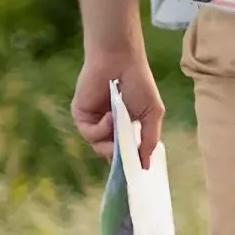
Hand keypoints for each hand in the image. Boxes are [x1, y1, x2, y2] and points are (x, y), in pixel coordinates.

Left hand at [72, 50, 163, 170]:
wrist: (120, 61)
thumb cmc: (140, 83)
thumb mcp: (153, 113)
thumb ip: (150, 140)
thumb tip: (146, 165)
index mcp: (126, 127)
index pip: (126, 153)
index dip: (130, 163)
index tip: (136, 173)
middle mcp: (109, 128)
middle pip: (111, 155)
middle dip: (120, 157)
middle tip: (127, 156)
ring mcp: (94, 123)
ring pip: (99, 147)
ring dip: (111, 140)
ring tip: (120, 124)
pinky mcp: (81, 117)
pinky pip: (90, 134)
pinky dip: (102, 128)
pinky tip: (110, 115)